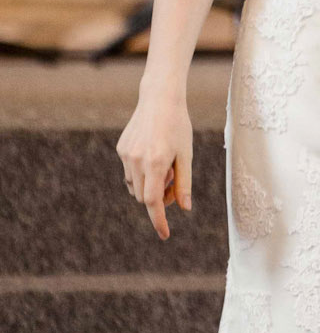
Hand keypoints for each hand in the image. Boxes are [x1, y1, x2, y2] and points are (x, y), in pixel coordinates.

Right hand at [115, 86, 192, 241]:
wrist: (160, 98)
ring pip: (134, 186)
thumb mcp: (186, 154)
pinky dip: (140, 171)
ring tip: (163, 164)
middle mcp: (137, 161)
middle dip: (158, 197)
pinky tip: (151, 152)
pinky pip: (129, 171)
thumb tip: (184, 208)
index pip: (153, 202)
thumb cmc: (178, 126)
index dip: (158, 220)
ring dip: (148, 185)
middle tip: (173, 180)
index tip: (165, 234)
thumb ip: (184, 183)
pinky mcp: (121, 148)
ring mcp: (126, 155)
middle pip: (144, 197)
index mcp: (156, 163)